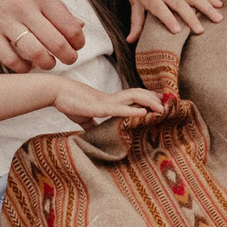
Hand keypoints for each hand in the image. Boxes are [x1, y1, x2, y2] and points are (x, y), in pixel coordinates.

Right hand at [0, 0, 85, 71]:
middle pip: (57, 43)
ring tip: (48, 63)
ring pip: (37, 54)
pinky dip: (23, 67)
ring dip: (48, 64)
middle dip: (69, 57)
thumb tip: (78, 26)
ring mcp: (5, 21)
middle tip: (69, 59)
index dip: (78, 41)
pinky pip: (10, 59)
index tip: (77, 45)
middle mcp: (25, 8)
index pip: (70, 26)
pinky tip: (26, 64)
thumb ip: (54, 6)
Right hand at [53, 84, 170, 122]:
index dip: (149, 99)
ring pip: (133, 98)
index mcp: (110, 102)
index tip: (162, 103)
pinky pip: (118, 109)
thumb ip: (92, 125)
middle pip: (139, 95)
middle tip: (170, 104)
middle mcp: (112, 99)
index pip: (134, 98)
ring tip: (162, 108)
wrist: (56, 93)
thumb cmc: (70, 102)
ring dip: (149, 102)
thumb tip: (95, 134)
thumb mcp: (84, 117)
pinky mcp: (98, 107)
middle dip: (155, 99)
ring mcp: (106, 102)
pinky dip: (132, 111)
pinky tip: (143, 113)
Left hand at [124, 0, 225, 41]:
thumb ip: (136, 22)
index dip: (168, 19)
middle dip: (191, 17)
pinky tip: (219, 4)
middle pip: (180, 4)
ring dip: (207, 7)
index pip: (160, 9)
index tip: (177, 30)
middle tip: (201, 31)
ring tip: (218, 18)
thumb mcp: (134, 2)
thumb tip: (130, 41)